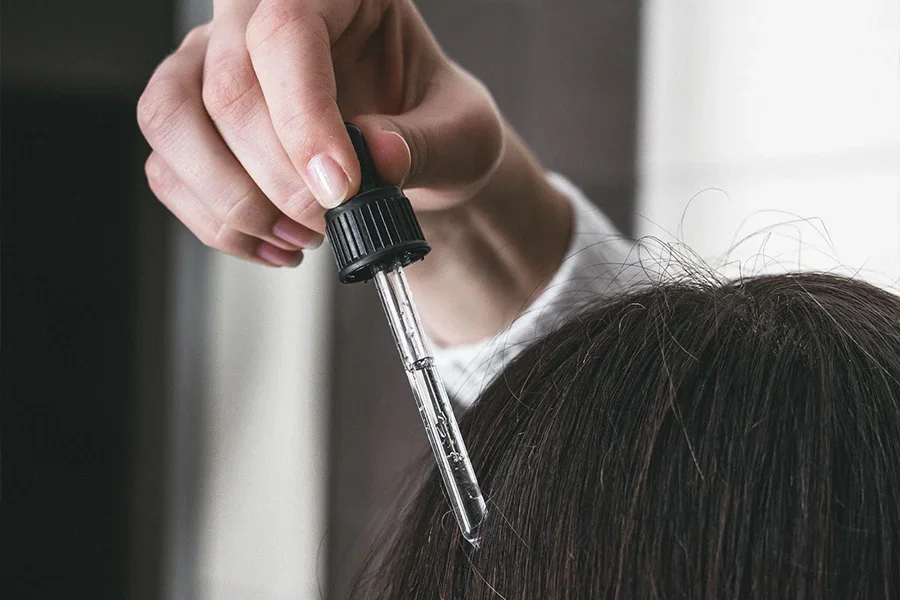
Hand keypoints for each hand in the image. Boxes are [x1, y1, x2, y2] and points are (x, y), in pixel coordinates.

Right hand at [138, 0, 502, 266]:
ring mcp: (213, 62)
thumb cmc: (435, 125)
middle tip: (329, 221)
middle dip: (276, 177)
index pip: (287, 32)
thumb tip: (379, 157)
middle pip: (223, 85)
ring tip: (302, 238)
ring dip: (233, 200)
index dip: (304, 116)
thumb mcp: (462, 133)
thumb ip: (429, 143)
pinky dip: (216, 222)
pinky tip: (274, 245)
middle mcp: (257, 17)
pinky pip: (167, 169)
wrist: (412, 155)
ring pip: (171, 121)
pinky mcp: (192, 118)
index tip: (342, 188)